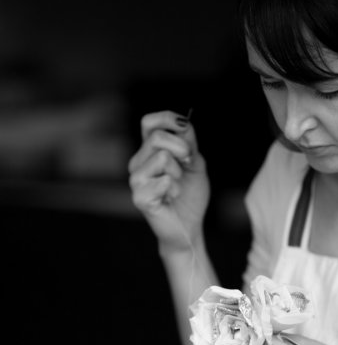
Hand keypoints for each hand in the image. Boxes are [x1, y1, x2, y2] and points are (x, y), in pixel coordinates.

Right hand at [128, 110, 210, 249]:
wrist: (189, 225)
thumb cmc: (189, 194)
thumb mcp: (195, 163)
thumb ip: (188, 143)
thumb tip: (182, 123)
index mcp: (149, 151)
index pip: (149, 122)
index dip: (167, 118)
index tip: (184, 127)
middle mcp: (138, 162)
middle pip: (157, 137)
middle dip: (182, 148)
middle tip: (188, 163)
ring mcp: (136, 180)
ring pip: (161, 157)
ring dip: (178, 172)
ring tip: (176, 186)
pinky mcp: (139, 197)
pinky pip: (163, 180)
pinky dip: (175, 188)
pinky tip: (170, 198)